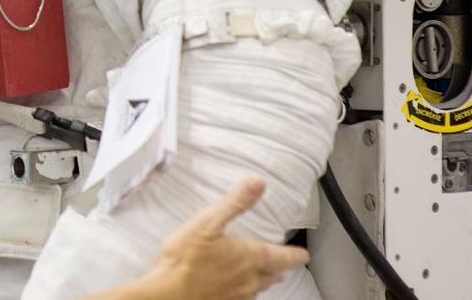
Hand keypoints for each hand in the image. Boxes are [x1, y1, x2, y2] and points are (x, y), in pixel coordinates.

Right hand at [142, 178, 308, 299]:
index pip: (285, 257)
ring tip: (265, 274)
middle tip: (283, 261)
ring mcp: (237, 295)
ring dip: (265, 279)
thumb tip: (258, 183)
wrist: (168, 293)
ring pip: (260, 288)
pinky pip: (244, 298)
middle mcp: (249, 279)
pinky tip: (237, 288)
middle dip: (280, 267)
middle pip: (275, 274)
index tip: (303, 253)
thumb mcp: (208, 222)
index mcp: (250, 257)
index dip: (297, 255)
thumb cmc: (185, 258)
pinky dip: (247, 291)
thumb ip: (236, 203)